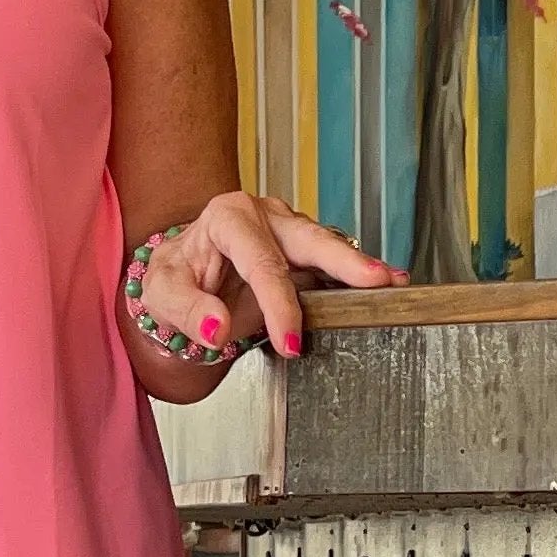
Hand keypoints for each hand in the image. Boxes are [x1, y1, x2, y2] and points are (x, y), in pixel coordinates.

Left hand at [134, 192, 404, 362]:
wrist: (185, 275)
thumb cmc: (176, 278)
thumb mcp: (163, 296)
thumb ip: (188, 311)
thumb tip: (216, 327)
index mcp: (228, 218)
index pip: (261, 263)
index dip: (279, 304)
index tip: (291, 340)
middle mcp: (264, 215)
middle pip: (309, 240)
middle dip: (343, 262)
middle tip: (376, 281)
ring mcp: (289, 229)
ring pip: (328, 247)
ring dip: (360, 268)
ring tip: (393, 284)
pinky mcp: (305, 249)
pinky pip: (332, 263)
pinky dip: (357, 277)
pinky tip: (384, 288)